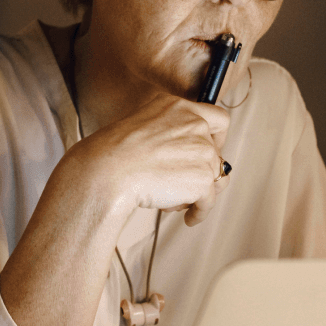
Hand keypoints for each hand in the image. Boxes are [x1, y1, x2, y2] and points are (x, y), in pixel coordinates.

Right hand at [66, 92, 230, 225]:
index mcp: (177, 107)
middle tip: (182, 184)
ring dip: (195, 192)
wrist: (108, 170)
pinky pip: (209, 200)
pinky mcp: (203, 177)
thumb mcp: (143, 130)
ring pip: (212, 178)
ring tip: (173, 201)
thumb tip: (199, 165)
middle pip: (215, 153)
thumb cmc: (113, 155)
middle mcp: (194, 124)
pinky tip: (188, 218)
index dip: (217, 138)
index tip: (207, 151)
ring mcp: (202, 149)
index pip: (218, 118)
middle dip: (201, 171)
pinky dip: (200, 212)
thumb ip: (171, 138)